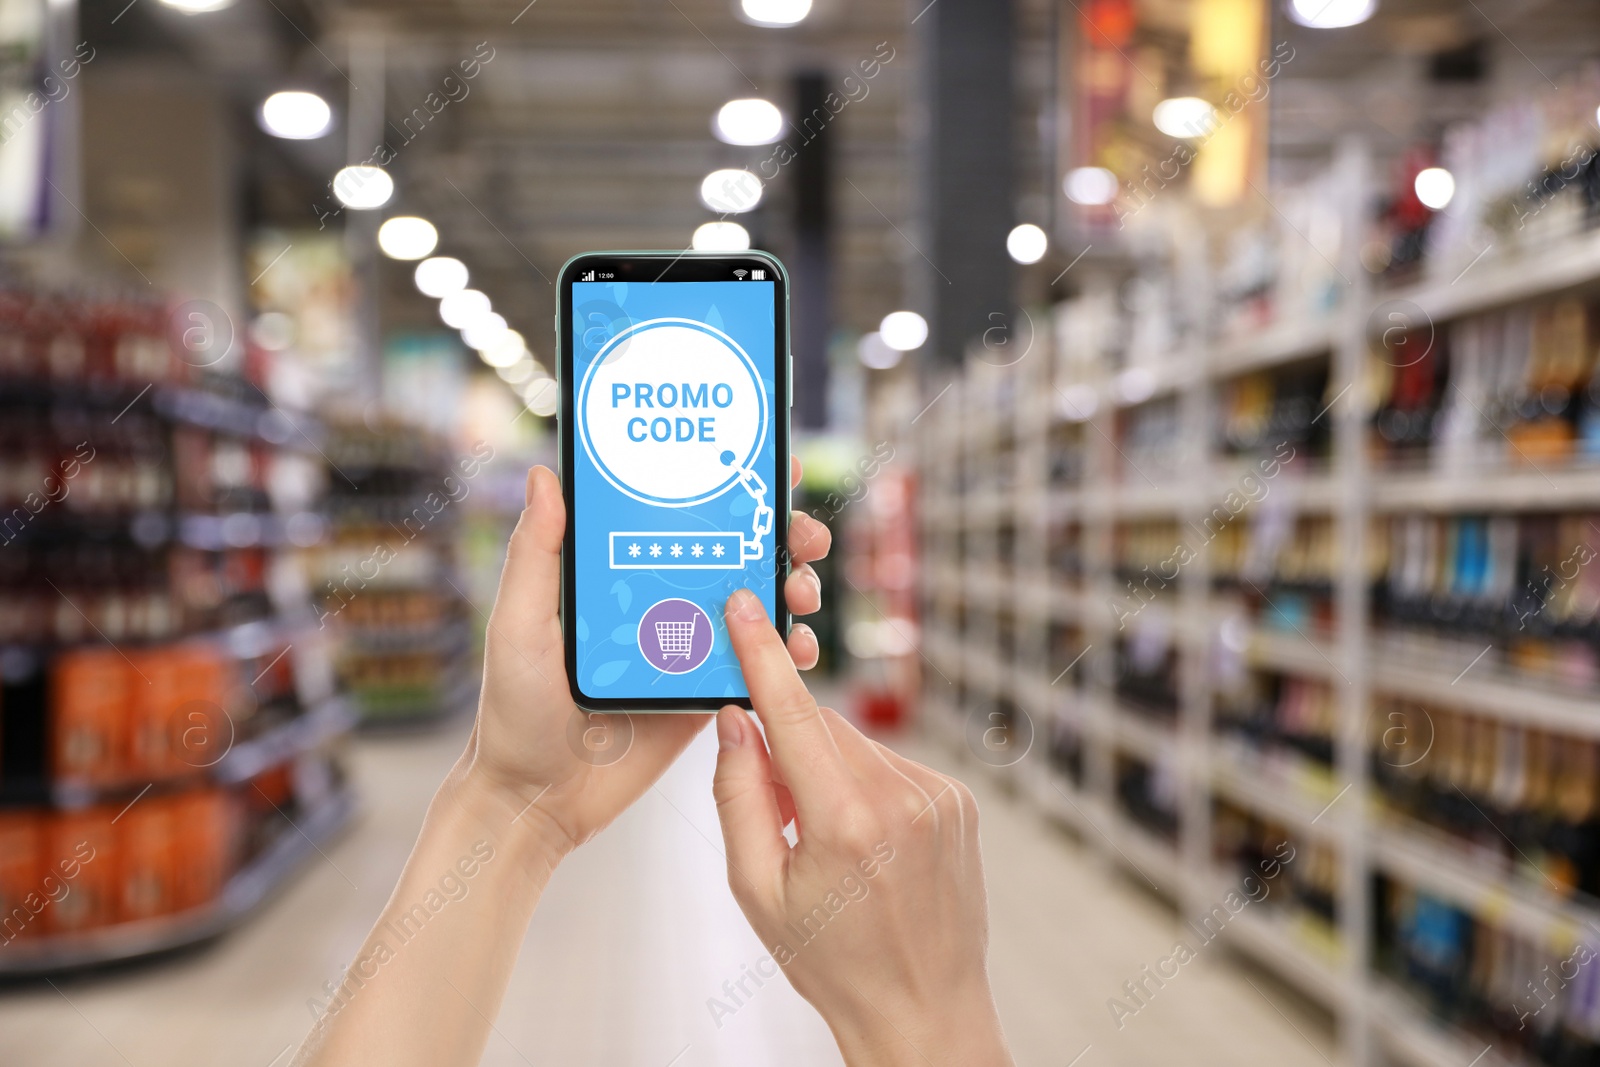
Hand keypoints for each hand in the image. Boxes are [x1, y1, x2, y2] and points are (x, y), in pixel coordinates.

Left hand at [459, 458, 830, 854]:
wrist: (536, 801)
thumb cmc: (512, 711)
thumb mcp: (519, 625)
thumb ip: (535, 554)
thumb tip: (547, 477)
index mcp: (619, 574)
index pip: (682, 515)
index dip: (731, 488)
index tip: (772, 466)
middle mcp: (661, 604)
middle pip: (736, 554)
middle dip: (782, 537)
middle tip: (804, 536)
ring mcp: (688, 652)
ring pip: (755, 606)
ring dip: (792, 590)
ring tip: (801, 594)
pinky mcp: (705, 699)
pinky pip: (756, 668)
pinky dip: (786, 653)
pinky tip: (798, 649)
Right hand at [712, 589, 1011, 1066]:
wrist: (921, 1008)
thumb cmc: (833, 960)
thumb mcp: (756, 888)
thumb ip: (738, 795)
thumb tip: (735, 720)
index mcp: (843, 820)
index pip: (791, 712)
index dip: (762, 653)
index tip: (745, 605)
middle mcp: (900, 797)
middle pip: (822, 728)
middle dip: (788, 749)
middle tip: (777, 810)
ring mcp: (938, 796)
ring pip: (857, 746)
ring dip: (829, 772)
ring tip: (829, 843)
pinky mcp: (958, 801)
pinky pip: (892, 767)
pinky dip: (865, 786)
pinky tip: (865, 843)